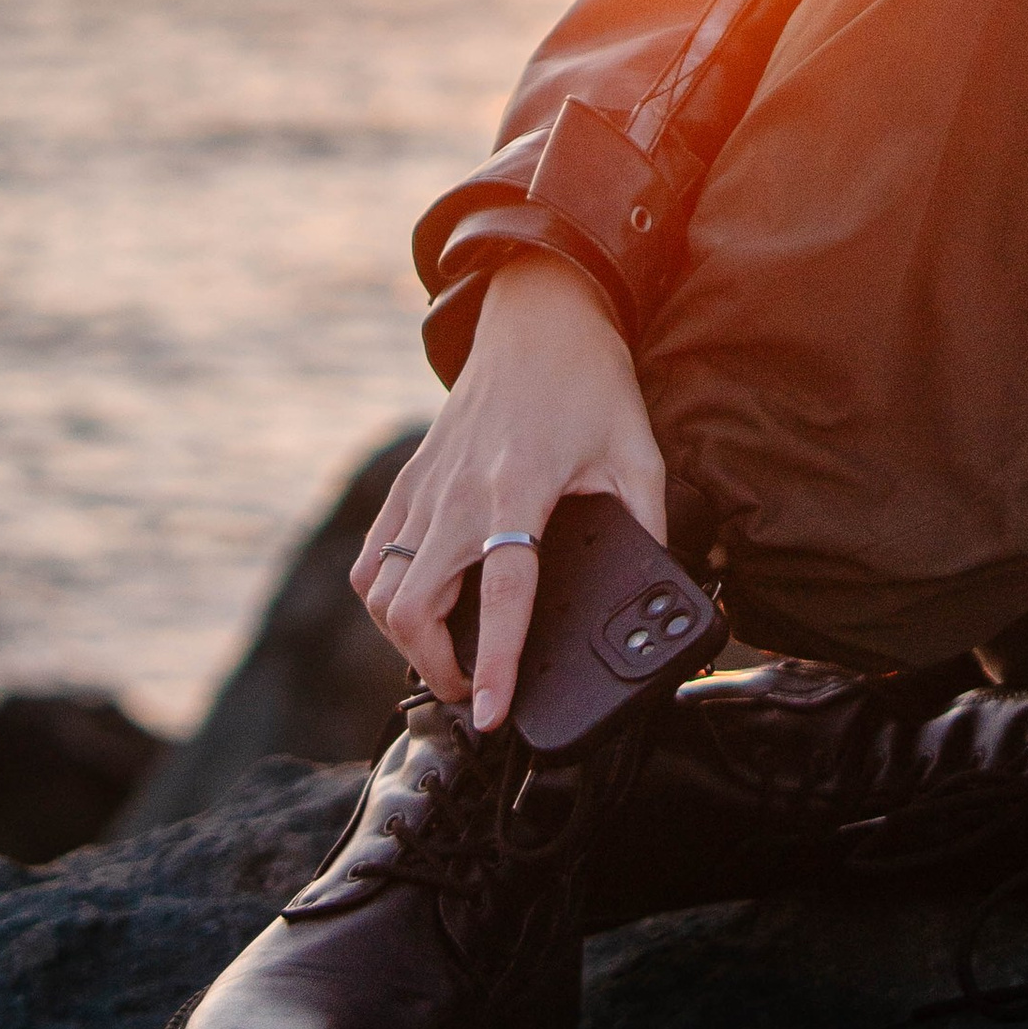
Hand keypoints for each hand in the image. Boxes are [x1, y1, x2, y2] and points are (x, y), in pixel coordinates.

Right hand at [349, 255, 672, 730]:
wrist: (537, 315)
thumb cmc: (590, 383)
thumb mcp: (637, 452)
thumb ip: (647, 524)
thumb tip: (657, 588)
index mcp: (519, 488)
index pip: (501, 595)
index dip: (494, 662)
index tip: (492, 713)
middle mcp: (459, 494)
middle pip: (414, 607)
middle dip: (437, 666)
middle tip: (474, 689)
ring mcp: (424, 487)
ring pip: (380, 590)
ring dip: (404, 637)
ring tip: (446, 655)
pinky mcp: (407, 480)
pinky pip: (370, 557)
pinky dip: (383, 597)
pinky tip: (417, 608)